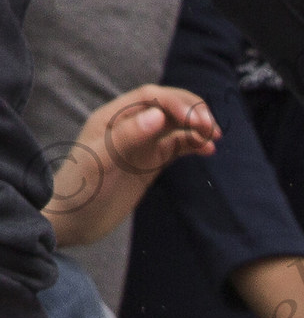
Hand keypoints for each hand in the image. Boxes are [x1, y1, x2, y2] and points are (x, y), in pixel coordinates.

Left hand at [43, 85, 218, 248]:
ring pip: (176, 125)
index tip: (198, 121)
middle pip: (168, 106)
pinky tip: (208, 150)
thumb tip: (159, 116)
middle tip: (213, 129)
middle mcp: (130, 125)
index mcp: (113, 117)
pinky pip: (178, 146)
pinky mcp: (151, 162)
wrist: (74, 220)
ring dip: (197, 127)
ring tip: (215, 138)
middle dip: (192, 111)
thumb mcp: (101, 161)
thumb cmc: (81, 190)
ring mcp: (143, 144)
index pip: (151, 97)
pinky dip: (195, 145)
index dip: (177, 103)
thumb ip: (128, 136)